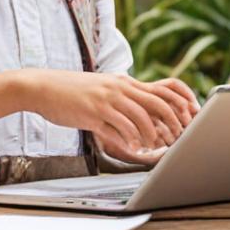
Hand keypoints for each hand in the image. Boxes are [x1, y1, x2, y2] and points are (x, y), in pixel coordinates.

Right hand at [21, 70, 197, 151]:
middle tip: (177, 139)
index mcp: (123, 82)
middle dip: (173, 124)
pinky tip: (132, 147)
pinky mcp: (94, 112)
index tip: (187, 123)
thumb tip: (141, 113)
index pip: (162, 91)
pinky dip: (130, 139)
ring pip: (141, 118)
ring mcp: (107, 100)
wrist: (42, 87)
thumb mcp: (101, 88)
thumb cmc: (71, 91)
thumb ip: (121, 96)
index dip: (179, 107)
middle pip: (158, 104)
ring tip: (153, 146)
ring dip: (152, 135)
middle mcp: (119, 88)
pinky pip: (120, 128)